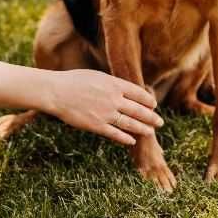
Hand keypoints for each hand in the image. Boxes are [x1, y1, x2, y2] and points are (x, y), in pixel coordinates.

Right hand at [48, 69, 162, 145]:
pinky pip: (116, 134)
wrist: (57, 92)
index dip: (148, 100)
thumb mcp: (97, 76)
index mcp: (114, 84)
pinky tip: (132, 141)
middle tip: (160, 122)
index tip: (154, 105)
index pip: (139, 93)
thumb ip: (112, 83)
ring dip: (143, 129)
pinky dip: (126, 138)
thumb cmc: (74, 81)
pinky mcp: (97, 126)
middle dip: (151, 117)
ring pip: (130, 124)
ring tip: (151, 132)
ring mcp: (106, 113)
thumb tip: (124, 89)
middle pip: (139, 110)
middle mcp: (114, 99)